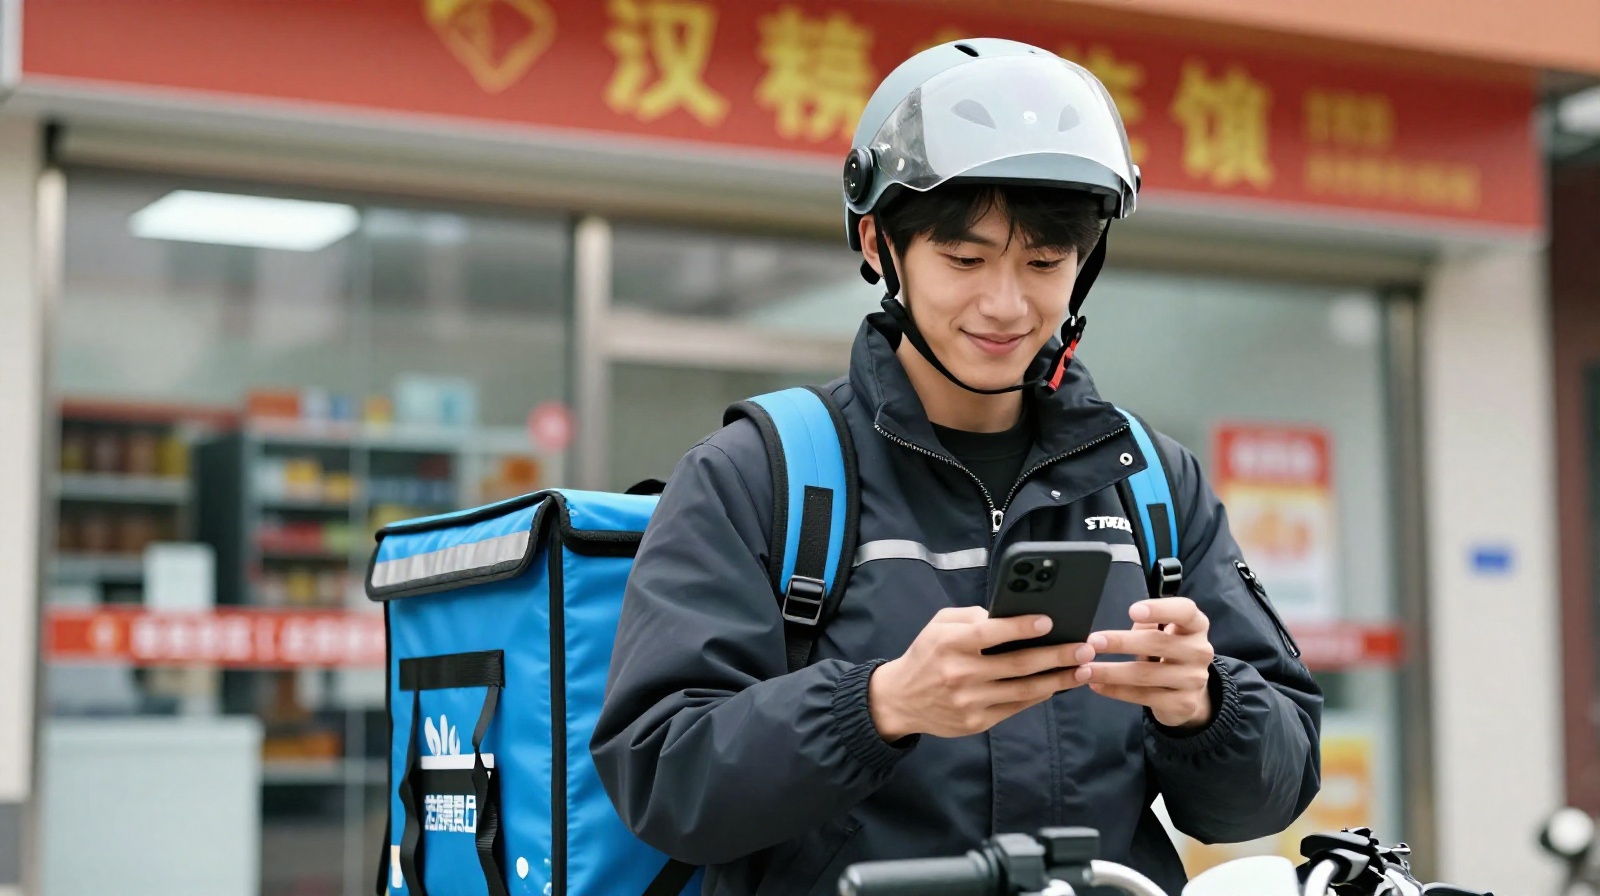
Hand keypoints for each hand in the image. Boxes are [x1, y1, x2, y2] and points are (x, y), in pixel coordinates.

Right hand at [869, 607, 1095, 739]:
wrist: (900, 700)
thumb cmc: (926, 656)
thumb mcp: (938, 625)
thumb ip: (971, 616)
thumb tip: (1008, 615)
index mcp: (950, 644)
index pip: (991, 633)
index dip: (1022, 627)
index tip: (1050, 621)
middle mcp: (960, 674)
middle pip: (1018, 664)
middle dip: (1057, 656)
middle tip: (1084, 648)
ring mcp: (969, 702)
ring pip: (1023, 690)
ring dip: (1058, 680)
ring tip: (1083, 669)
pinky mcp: (976, 722)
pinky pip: (1015, 708)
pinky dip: (1039, 696)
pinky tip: (1057, 685)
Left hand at [1076, 598, 1215, 728]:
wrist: (1189, 694)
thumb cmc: (1169, 652)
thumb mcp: (1164, 633)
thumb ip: (1147, 625)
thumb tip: (1118, 624)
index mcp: (1196, 625)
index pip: (1184, 611)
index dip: (1160, 609)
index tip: (1132, 611)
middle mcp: (1200, 651)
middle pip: (1158, 643)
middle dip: (1121, 642)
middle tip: (1093, 642)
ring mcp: (1194, 680)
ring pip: (1146, 674)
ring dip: (1111, 672)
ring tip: (1085, 670)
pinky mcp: (1183, 703)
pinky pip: (1144, 696)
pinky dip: (1116, 691)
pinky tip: (1097, 686)